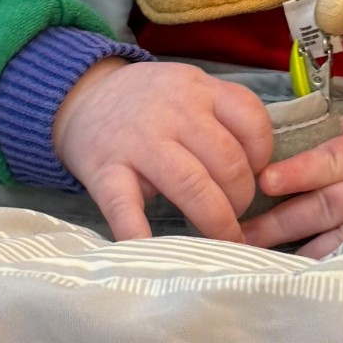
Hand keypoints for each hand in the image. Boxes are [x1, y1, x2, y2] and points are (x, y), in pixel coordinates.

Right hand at [53, 58, 274, 242]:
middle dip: (241, 199)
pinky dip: (140, 234)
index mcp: (199, 90)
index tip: (256, 177)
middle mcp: (173, 112)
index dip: (262, 157)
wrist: (80, 97)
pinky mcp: (106, 171)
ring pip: (192, 185)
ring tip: (221, 240)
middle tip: (237, 217)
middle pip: (227, 162)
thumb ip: (222, 117)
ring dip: (214, 221)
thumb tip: (260, 172)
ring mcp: (138, 142)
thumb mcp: (189, 89)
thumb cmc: (146, 104)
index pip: (251, 122)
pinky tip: (155, 254)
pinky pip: (126, 208)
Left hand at [242, 114, 342, 259]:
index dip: (300, 172)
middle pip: (327, 206)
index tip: (266, 181)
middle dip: (282, 223)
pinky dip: (330, 268)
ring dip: (299, 253)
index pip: (334, 159)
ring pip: (341, 240)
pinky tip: (300, 279)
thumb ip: (334, 139)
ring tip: (260, 261)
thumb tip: (284, 145)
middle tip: (242, 235)